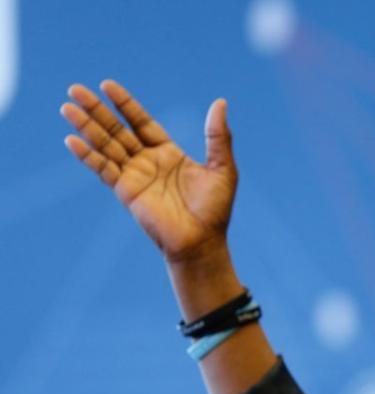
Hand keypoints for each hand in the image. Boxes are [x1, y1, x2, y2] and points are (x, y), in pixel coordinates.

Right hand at [60, 80, 237, 263]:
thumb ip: (218, 136)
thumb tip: (220, 102)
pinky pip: (103, 169)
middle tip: (74, 89)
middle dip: (97, 110)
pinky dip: (88, 155)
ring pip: (106, 146)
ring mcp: (134, 176)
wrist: (202, 241)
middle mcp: (148, 162)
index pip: (141, 122)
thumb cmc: (214, 209)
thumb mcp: (222, 168)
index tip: (106, 85)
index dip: (125, 104)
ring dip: (86, 127)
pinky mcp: (126, 192)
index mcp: (168, 153)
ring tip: (67, 107)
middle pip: (117, 129)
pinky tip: (71, 140)